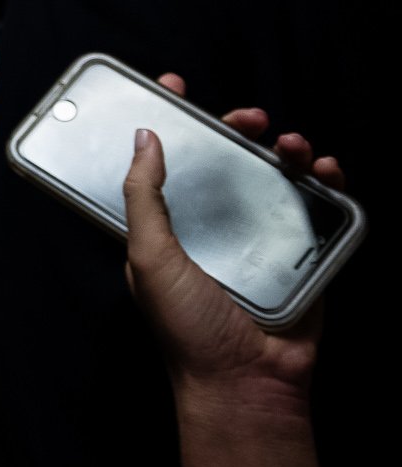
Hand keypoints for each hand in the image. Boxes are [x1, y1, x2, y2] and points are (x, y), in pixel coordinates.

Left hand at [122, 73, 344, 397]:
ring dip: (285, 148)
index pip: (166, 160)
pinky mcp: (301, 252)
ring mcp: (259, 237)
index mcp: (168, 225)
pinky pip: (316, 206)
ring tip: (291, 143)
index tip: (174, 83)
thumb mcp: (149, 257)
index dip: (171, 121)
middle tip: (248, 117)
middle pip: (226, 158)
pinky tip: (324, 168)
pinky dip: (324, 180)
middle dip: (236, 126)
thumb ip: (143, 198)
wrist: (248, 382)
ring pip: (274, 174)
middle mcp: (212, 225)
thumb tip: (145, 137)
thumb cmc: (188, 326)